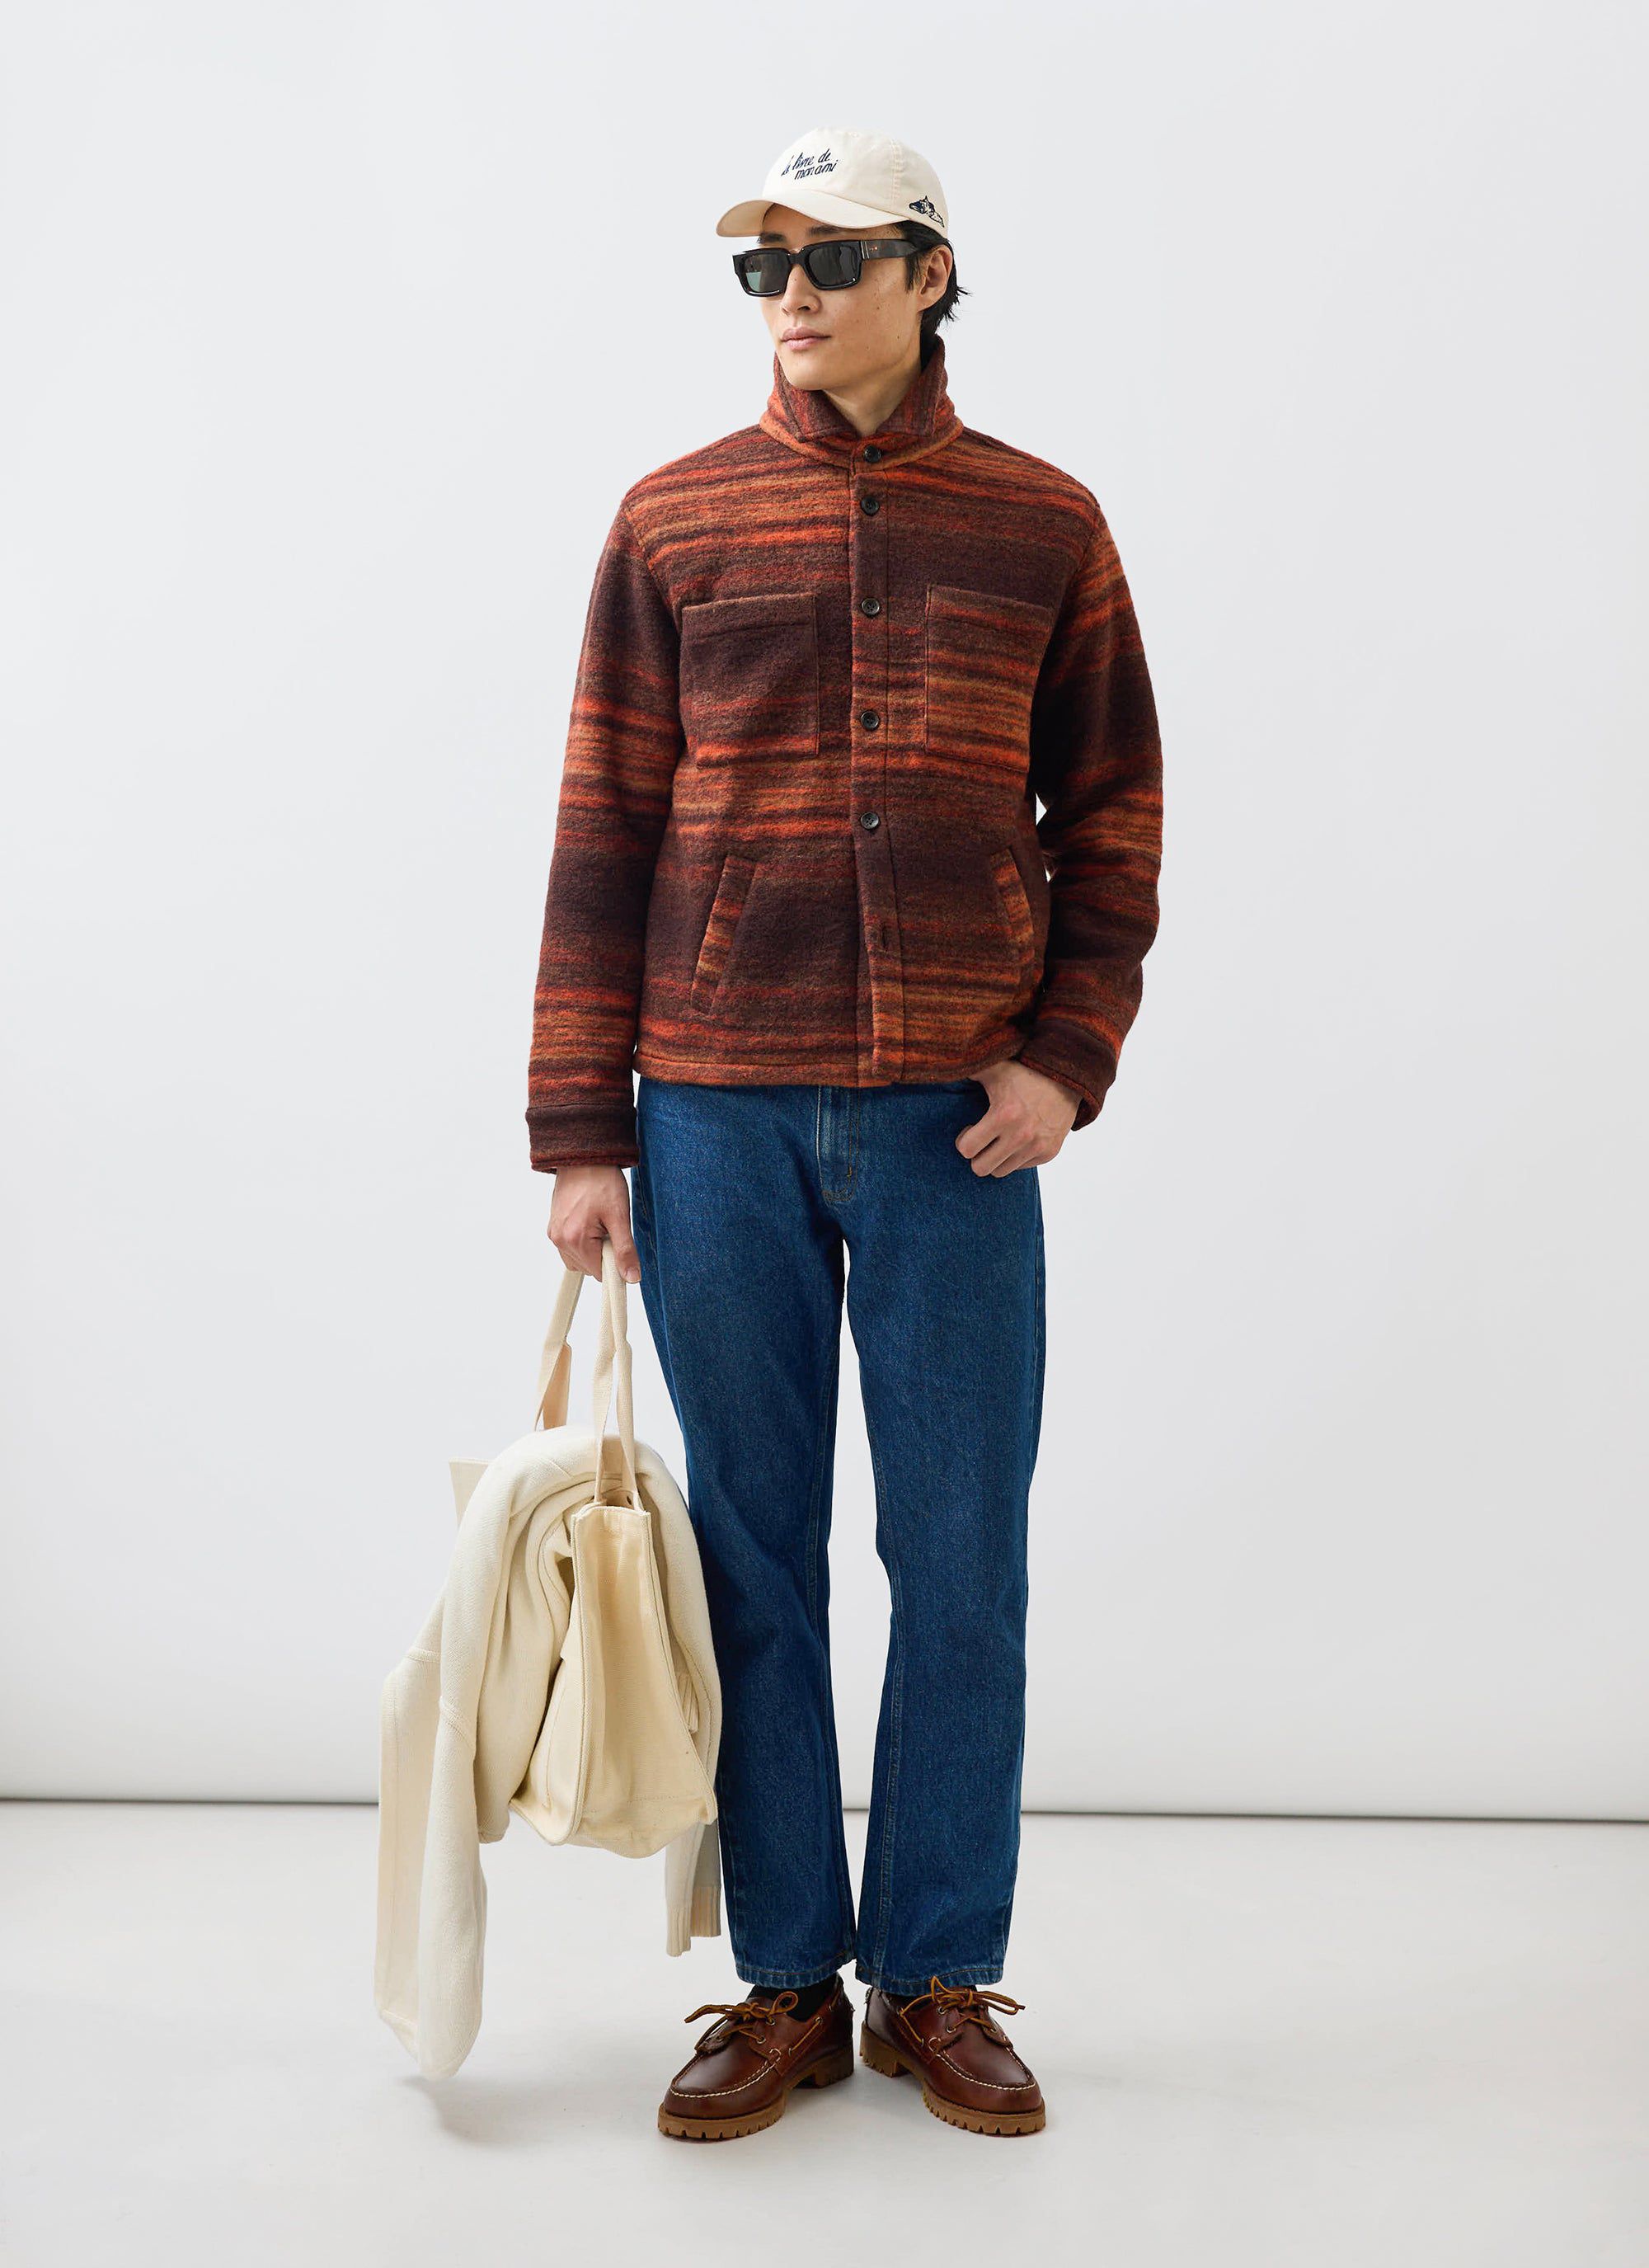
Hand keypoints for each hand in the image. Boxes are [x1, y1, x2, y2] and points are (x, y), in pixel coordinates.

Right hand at [547, 1164, 642, 1281]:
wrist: (583, 1157)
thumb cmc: (601, 1180)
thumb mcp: (620, 1216)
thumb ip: (624, 1250)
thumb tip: (631, 1277)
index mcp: (575, 1239)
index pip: (598, 1273)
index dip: (614, 1262)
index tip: (620, 1244)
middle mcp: (560, 1239)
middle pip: (588, 1267)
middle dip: (602, 1253)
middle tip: (609, 1227)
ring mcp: (554, 1233)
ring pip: (579, 1258)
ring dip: (592, 1247)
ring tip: (600, 1221)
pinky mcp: (553, 1226)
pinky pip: (570, 1246)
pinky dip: (582, 1240)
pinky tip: (590, 1220)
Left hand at [955, 1058, 1081, 1175]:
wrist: (1067, 1078)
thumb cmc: (1025, 1072)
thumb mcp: (996, 1067)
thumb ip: (970, 1067)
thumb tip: (942, 1063)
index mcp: (1003, 1115)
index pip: (966, 1149)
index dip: (963, 1141)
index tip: (970, 1130)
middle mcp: (1021, 1135)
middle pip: (981, 1168)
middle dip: (977, 1155)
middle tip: (981, 1140)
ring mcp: (1037, 1146)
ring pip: (1000, 1171)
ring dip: (995, 1159)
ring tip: (998, 1140)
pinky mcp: (1049, 1153)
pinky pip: (1021, 1167)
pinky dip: (1015, 1157)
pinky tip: (1016, 1140)